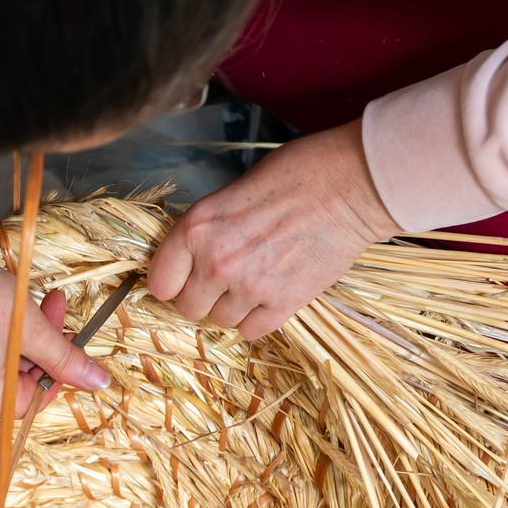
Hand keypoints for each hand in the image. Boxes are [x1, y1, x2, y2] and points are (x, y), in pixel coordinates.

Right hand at [0, 197, 109, 420]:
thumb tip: (99, 382)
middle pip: (14, 380)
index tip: (67, 336)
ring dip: (17, 337)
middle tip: (51, 307)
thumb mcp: (33, 329)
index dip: (56, 366)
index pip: (35, 397)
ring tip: (23, 301)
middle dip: (38, 344)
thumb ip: (66, 360)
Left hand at [147, 120, 398, 337]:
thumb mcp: (229, 194)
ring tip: (253, 280)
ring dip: (231, 307)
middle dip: (202, 296)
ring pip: (220, 321)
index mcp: (196, 230)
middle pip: (188, 308)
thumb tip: (191, 260)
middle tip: (223, 279)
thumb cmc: (292, 176)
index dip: (172, 281)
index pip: (160, 283)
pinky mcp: (284, 304)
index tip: (183, 278)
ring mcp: (250, 288)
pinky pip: (252, 331)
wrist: (348, 186)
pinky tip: (269, 294)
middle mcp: (216, 263)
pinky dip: (257, 318)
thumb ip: (204, 231)